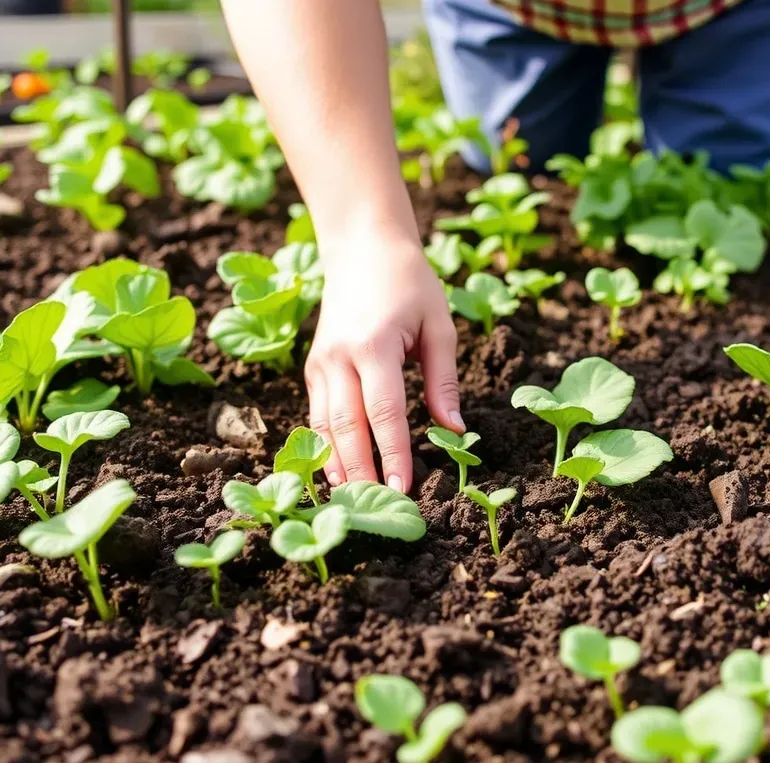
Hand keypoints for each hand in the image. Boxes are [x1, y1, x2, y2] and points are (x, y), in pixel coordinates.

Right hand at [305, 234, 462, 493]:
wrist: (362, 246)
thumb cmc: (410, 282)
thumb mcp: (439, 325)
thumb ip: (444, 380)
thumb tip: (456, 431)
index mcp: (374, 346)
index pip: (384, 413)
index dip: (394, 454)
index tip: (403, 488)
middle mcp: (339, 358)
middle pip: (347, 428)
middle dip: (363, 471)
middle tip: (379, 508)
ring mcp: (320, 364)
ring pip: (325, 427)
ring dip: (339, 467)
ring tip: (355, 502)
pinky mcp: (313, 368)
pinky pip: (317, 415)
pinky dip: (326, 447)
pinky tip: (339, 474)